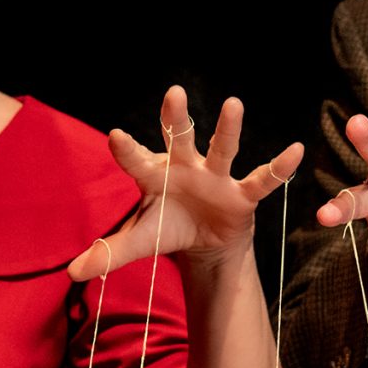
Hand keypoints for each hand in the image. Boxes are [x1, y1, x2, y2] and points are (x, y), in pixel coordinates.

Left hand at [66, 87, 300, 288]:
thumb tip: (71, 273)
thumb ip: (108, 252)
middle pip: (180, 139)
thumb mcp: (138, 241)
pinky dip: (279, 167)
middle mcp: (186, 167)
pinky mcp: (242, 195)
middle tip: (174, 94)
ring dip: (228, 129)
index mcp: (155, 175)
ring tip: (234, 103)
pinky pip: (263, 180)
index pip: (136, 160)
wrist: (203, 243)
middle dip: (177, 119)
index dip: (126, 149)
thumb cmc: (167, 228)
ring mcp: (216, 177)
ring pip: (222, 149)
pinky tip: (295, 150)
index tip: (115, 136)